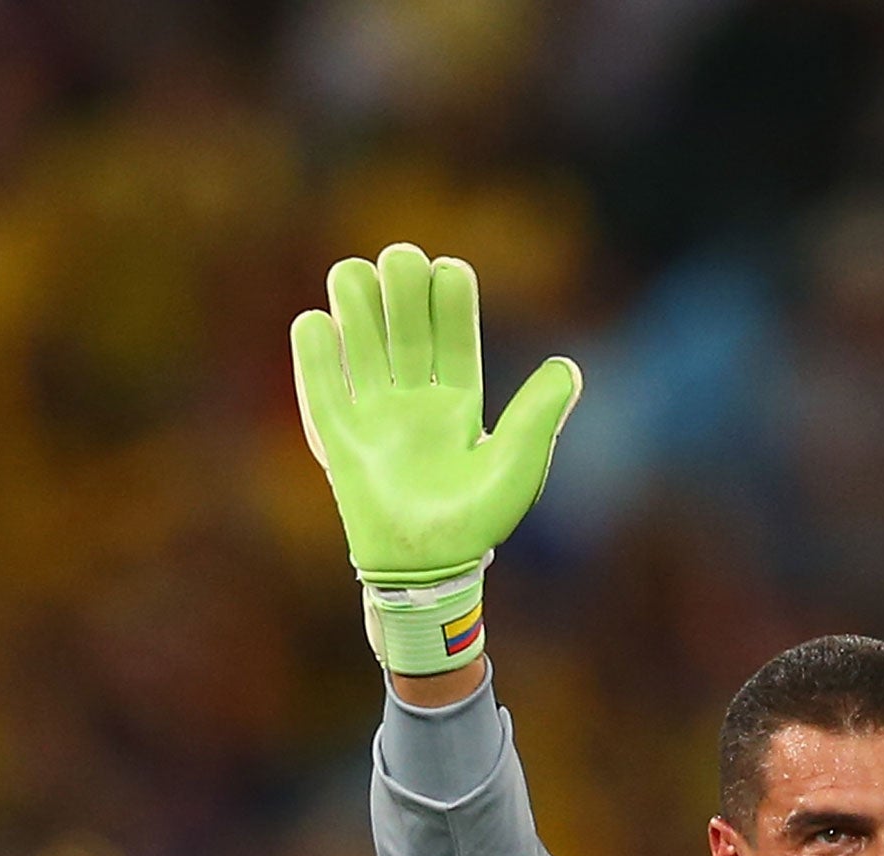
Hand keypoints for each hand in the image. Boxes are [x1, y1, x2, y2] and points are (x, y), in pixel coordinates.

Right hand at [290, 244, 580, 669]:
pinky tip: (319, 324)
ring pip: (360, 342)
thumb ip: (538, 415)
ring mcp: (375, 414)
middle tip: (401, 258)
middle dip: (401, 288)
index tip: (451, 270)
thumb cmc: (478, 522)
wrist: (428, 568)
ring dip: (356, 304)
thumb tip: (568, 366)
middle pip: (404, 327)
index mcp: (460, 401)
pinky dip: (315, 351)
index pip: (454, 335)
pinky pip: (321, 385)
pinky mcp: (338, 435)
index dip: (451, 299)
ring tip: (355, 274)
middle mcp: (415, 399)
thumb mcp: (517, 467)